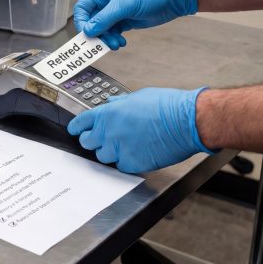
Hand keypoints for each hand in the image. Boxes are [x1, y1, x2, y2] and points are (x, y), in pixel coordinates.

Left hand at [66, 87, 212, 173]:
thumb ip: (121, 103)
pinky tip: (134, 154)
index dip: (77, 127)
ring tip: (121, 146)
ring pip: (103, 156)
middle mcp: (110, 132)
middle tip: (99, 139)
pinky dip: (125, 162)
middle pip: (87, 142)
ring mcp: (120, 149)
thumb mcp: (138, 97)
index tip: (76, 130)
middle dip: (91, 140)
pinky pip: (121, 166)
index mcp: (108, 113)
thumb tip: (112, 103)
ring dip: (109, 152)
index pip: (81, 123)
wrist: (186, 121)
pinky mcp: (132, 163)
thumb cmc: (167, 106)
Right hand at [73, 0, 197, 49]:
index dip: (82, 22)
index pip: (82, 8)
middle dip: (97, 33)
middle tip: (104, 43)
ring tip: (116, 44)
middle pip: (91, 21)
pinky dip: (114, 39)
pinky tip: (121, 42)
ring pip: (101, 30)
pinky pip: (112, 33)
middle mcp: (105, 1)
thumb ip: (104, 19)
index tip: (87, 34)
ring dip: (107, 39)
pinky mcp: (123, 21)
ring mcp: (114, 12)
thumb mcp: (123, 5)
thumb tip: (88, 31)